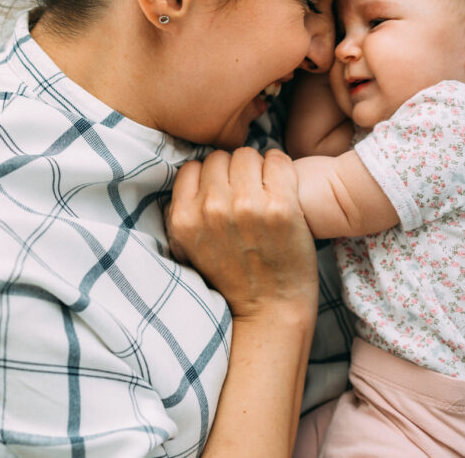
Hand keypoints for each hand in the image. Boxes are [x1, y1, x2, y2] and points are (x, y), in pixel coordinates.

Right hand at [166, 148, 318, 318]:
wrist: (269, 310)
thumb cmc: (231, 278)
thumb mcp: (187, 248)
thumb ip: (181, 211)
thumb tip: (190, 174)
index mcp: (184, 218)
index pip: (194, 167)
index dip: (211, 177)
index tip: (225, 192)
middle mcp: (212, 209)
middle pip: (221, 157)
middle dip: (234, 171)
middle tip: (248, 192)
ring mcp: (248, 206)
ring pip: (248, 155)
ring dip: (258, 168)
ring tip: (265, 190)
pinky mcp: (281, 207)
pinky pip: (278, 159)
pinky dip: (281, 168)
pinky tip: (283, 187)